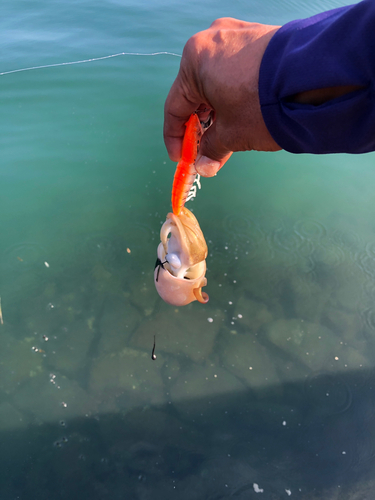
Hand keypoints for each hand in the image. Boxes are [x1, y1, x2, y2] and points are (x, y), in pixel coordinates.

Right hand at [164, 18, 281, 176]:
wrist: (312, 79)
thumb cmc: (262, 105)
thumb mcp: (231, 134)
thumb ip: (212, 149)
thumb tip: (204, 166)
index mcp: (195, 60)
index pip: (175, 106)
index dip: (175, 138)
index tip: (181, 158)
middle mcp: (212, 39)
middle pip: (197, 92)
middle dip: (200, 126)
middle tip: (204, 150)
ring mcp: (238, 34)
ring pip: (217, 81)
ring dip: (217, 111)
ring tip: (225, 137)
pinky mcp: (260, 37)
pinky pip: (236, 71)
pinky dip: (234, 94)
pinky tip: (242, 115)